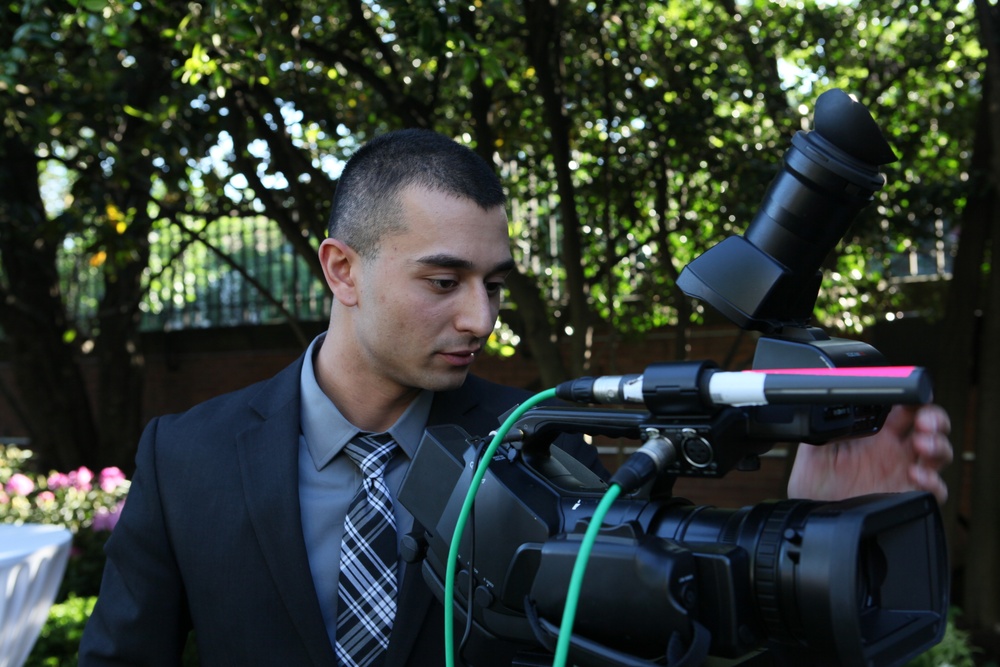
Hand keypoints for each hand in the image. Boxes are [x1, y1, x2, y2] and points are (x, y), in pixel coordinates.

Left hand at [787, 403, 952, 502]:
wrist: (813, 513)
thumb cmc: (813, 482)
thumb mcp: (815, 447)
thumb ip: (826, 425)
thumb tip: (828, 406)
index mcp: (875, 433)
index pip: (905, 409)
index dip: (914, 400)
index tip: (912, 397)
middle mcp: (893, 451)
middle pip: (931, 427)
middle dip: (935, 419)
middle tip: (925, 422)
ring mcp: (903, 473)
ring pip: (939, 454)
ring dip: (938, 445)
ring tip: (923, 445)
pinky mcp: (907, 497)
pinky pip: (935, 490)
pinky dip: (933, 481)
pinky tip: (917, 475)